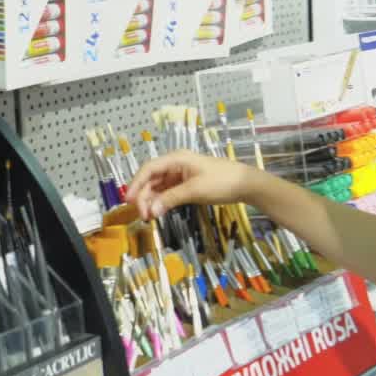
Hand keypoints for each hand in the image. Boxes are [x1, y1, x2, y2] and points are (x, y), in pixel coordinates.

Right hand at [127, 151, 254, 218]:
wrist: (245, 184)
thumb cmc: (221, 182)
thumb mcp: (195, 190)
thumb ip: (171, 199)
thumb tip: (151, 211)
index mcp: (177, 159)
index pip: (149, 168)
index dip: (136, 184)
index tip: (129, 201)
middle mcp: (176, 164)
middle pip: (152, 179)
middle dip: (144, 196)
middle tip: (142, 215)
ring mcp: (181, 175)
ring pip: (159, 187)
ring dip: (152, 200)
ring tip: (148, 216)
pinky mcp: (187, 184)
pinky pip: (168, 192)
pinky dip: (162, 201)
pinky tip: (158, 212)